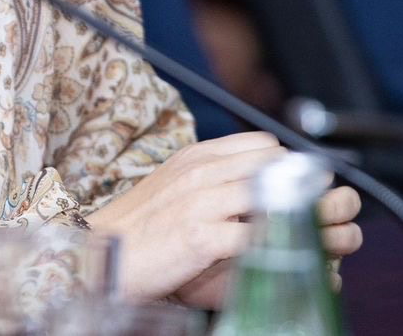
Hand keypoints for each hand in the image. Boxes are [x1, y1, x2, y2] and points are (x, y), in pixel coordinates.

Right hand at [87, 132, 283, 301]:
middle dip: (295, 192)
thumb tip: (257, 182)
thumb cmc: (141, 225)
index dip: (282, 169)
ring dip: (288, 219)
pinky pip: (254, 236)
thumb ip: (214, 176)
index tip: (290, 192)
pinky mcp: (201, 237)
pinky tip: (269, 257)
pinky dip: (269, 247)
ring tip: (290, 239)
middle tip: (299, 217)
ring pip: (272, 197)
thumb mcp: (176, 183)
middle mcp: (202, 171)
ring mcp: (201, 202)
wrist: (103, 253)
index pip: (264, 144)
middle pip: (275, 167)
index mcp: (198, 155)